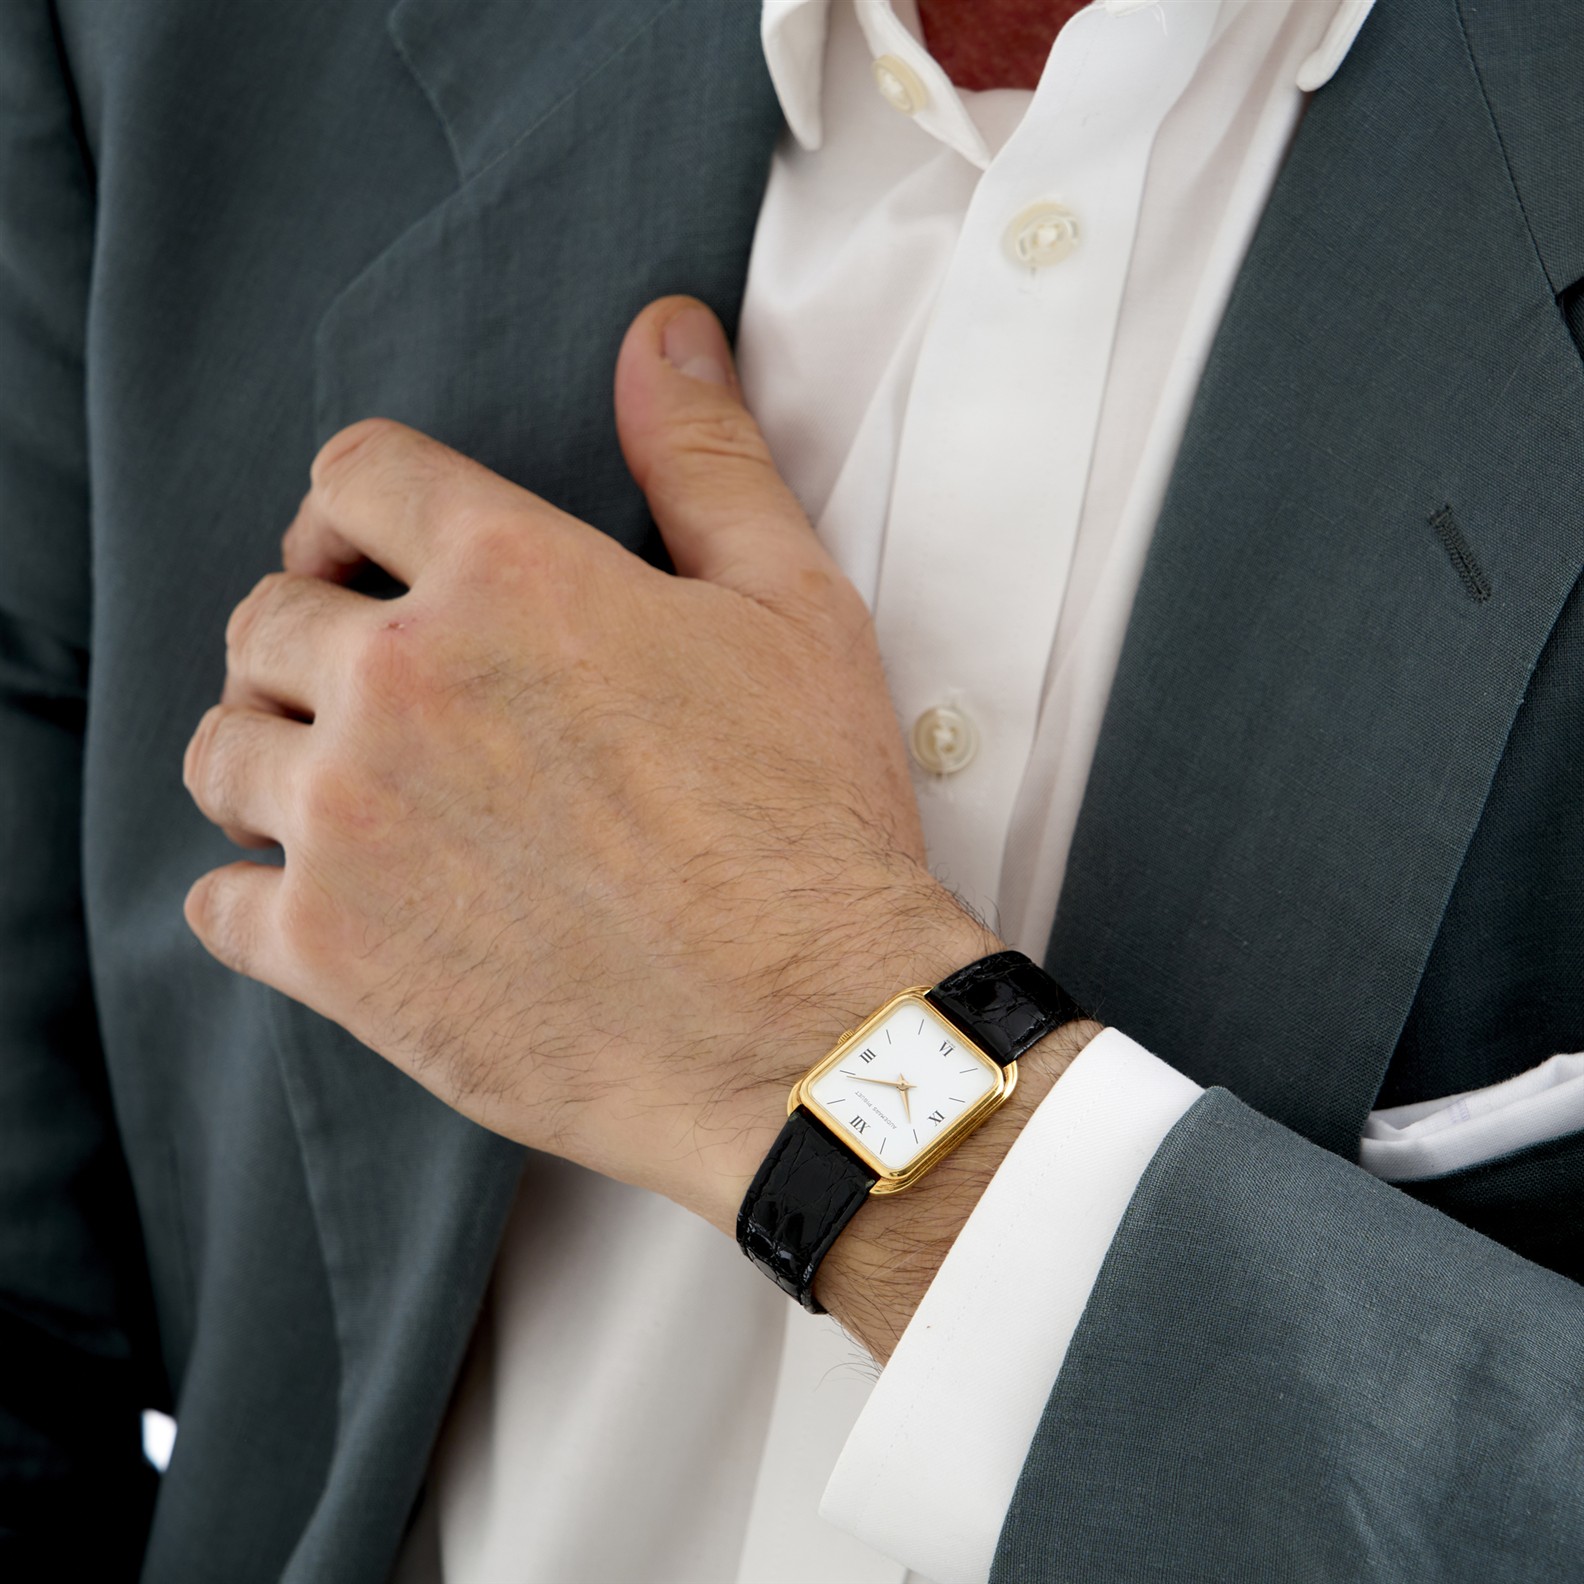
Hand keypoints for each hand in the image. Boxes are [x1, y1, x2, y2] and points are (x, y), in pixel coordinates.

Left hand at [182, 296, 997, 1231]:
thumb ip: (704, 456)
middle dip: (311, 634)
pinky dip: (257, 896)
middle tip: (372, 684)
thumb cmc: (809, 822)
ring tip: (341, 787)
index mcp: (508, 579)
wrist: (807, 1030)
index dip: (362, 506)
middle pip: (266, 613)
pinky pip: (219, 904)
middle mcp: (402, 685)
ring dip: (269, 754)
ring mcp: (353, 824)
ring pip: (223, 751)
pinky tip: (330, 899)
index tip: (379, 555)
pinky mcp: (336, 956)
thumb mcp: (789, 606)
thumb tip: (662, 332)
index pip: (355, 474)